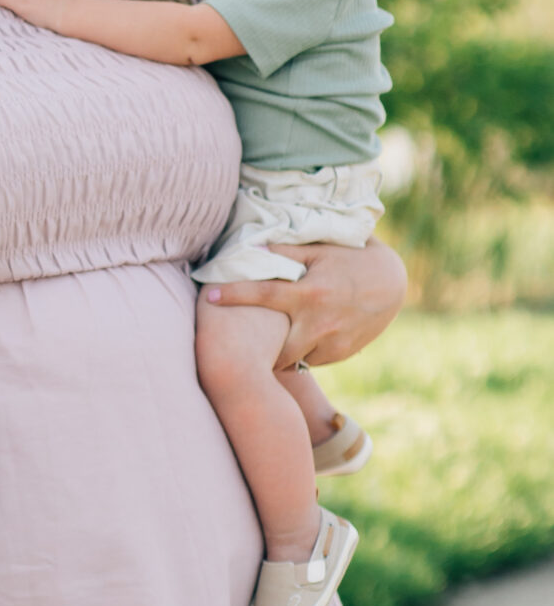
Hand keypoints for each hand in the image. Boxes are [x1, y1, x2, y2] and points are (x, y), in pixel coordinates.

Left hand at [203, 236, 405, 369]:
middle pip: (275, 349)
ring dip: (277, 353)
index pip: (263, 294)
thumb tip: (253, 244)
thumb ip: (288, 250)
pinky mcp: (341, 353)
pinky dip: (299, 354)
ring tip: (260, 345)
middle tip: (236, 342)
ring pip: (293, 360)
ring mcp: (332, 342)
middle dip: (257, 348)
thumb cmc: (352, 259)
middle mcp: (319, 323)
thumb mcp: (322, 250)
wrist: (394, 283)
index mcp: (310, 293)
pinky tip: (291, 343)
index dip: (235, 295)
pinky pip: (311, 361)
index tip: (210, 296)